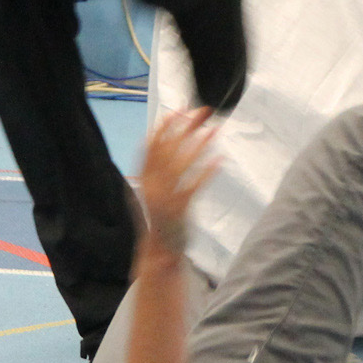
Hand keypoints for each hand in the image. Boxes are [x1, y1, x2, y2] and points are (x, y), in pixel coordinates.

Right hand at [138, 107, 220, 256]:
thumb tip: (171, 142)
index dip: (164, 126)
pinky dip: (207, 171)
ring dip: (200, 144)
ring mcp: (163, 197)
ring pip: (181, 164)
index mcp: (143, 178)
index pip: (150, 145)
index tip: (179, 110)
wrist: (159, 253)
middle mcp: (150, 185)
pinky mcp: (178, 209)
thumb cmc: (161, 218)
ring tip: (216, 130)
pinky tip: (220, 160)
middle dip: (185, 127)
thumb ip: (158, 170)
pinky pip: (194, 185)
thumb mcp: (153, 190)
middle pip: (167, 148)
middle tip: (203, 111)